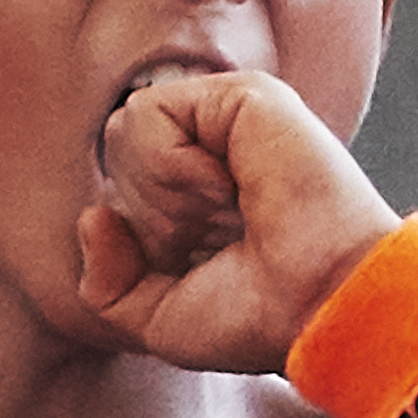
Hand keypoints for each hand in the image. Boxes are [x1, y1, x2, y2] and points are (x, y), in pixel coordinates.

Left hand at [75, 70, 399, 372]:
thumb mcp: (158, 321)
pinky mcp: (242, 96)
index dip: (142, 241)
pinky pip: (147, 112)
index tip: (203, 268)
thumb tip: (95, 215)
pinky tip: (228, 187)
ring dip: (164, 192)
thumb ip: (106, 283)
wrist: (322, 305)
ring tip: (228, 210)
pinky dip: (172, 165)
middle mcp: (215, 156)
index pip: (119, 195)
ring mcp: (229, 123)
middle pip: (115, 159)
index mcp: (201, 203)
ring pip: (125, 130)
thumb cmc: (259, 320)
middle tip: (220, 238)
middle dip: (151, 214)